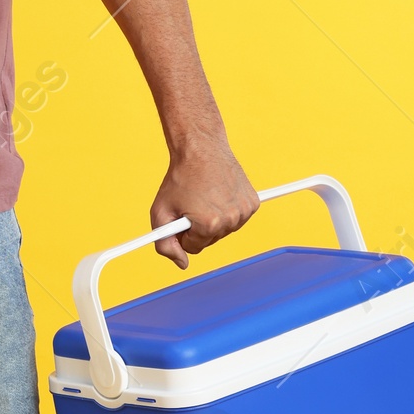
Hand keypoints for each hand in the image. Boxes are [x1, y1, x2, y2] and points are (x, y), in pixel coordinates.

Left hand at [151, 135, 259, 267]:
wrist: (201, 149)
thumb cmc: (180, 178)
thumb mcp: (161, 211)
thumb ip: (165, 244)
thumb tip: (182, 264)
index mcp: (208, 224)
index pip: (192, 247)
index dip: (182, 232)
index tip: (180, 214)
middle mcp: (230, 220)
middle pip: (209, 240)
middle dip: (198, 227)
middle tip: (191, 203)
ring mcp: (244, 211)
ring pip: (223, 230)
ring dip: (213, 219)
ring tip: (205, 196)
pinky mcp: (252, 203)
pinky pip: (236, 219)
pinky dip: (227, 211)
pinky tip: (218, 194)